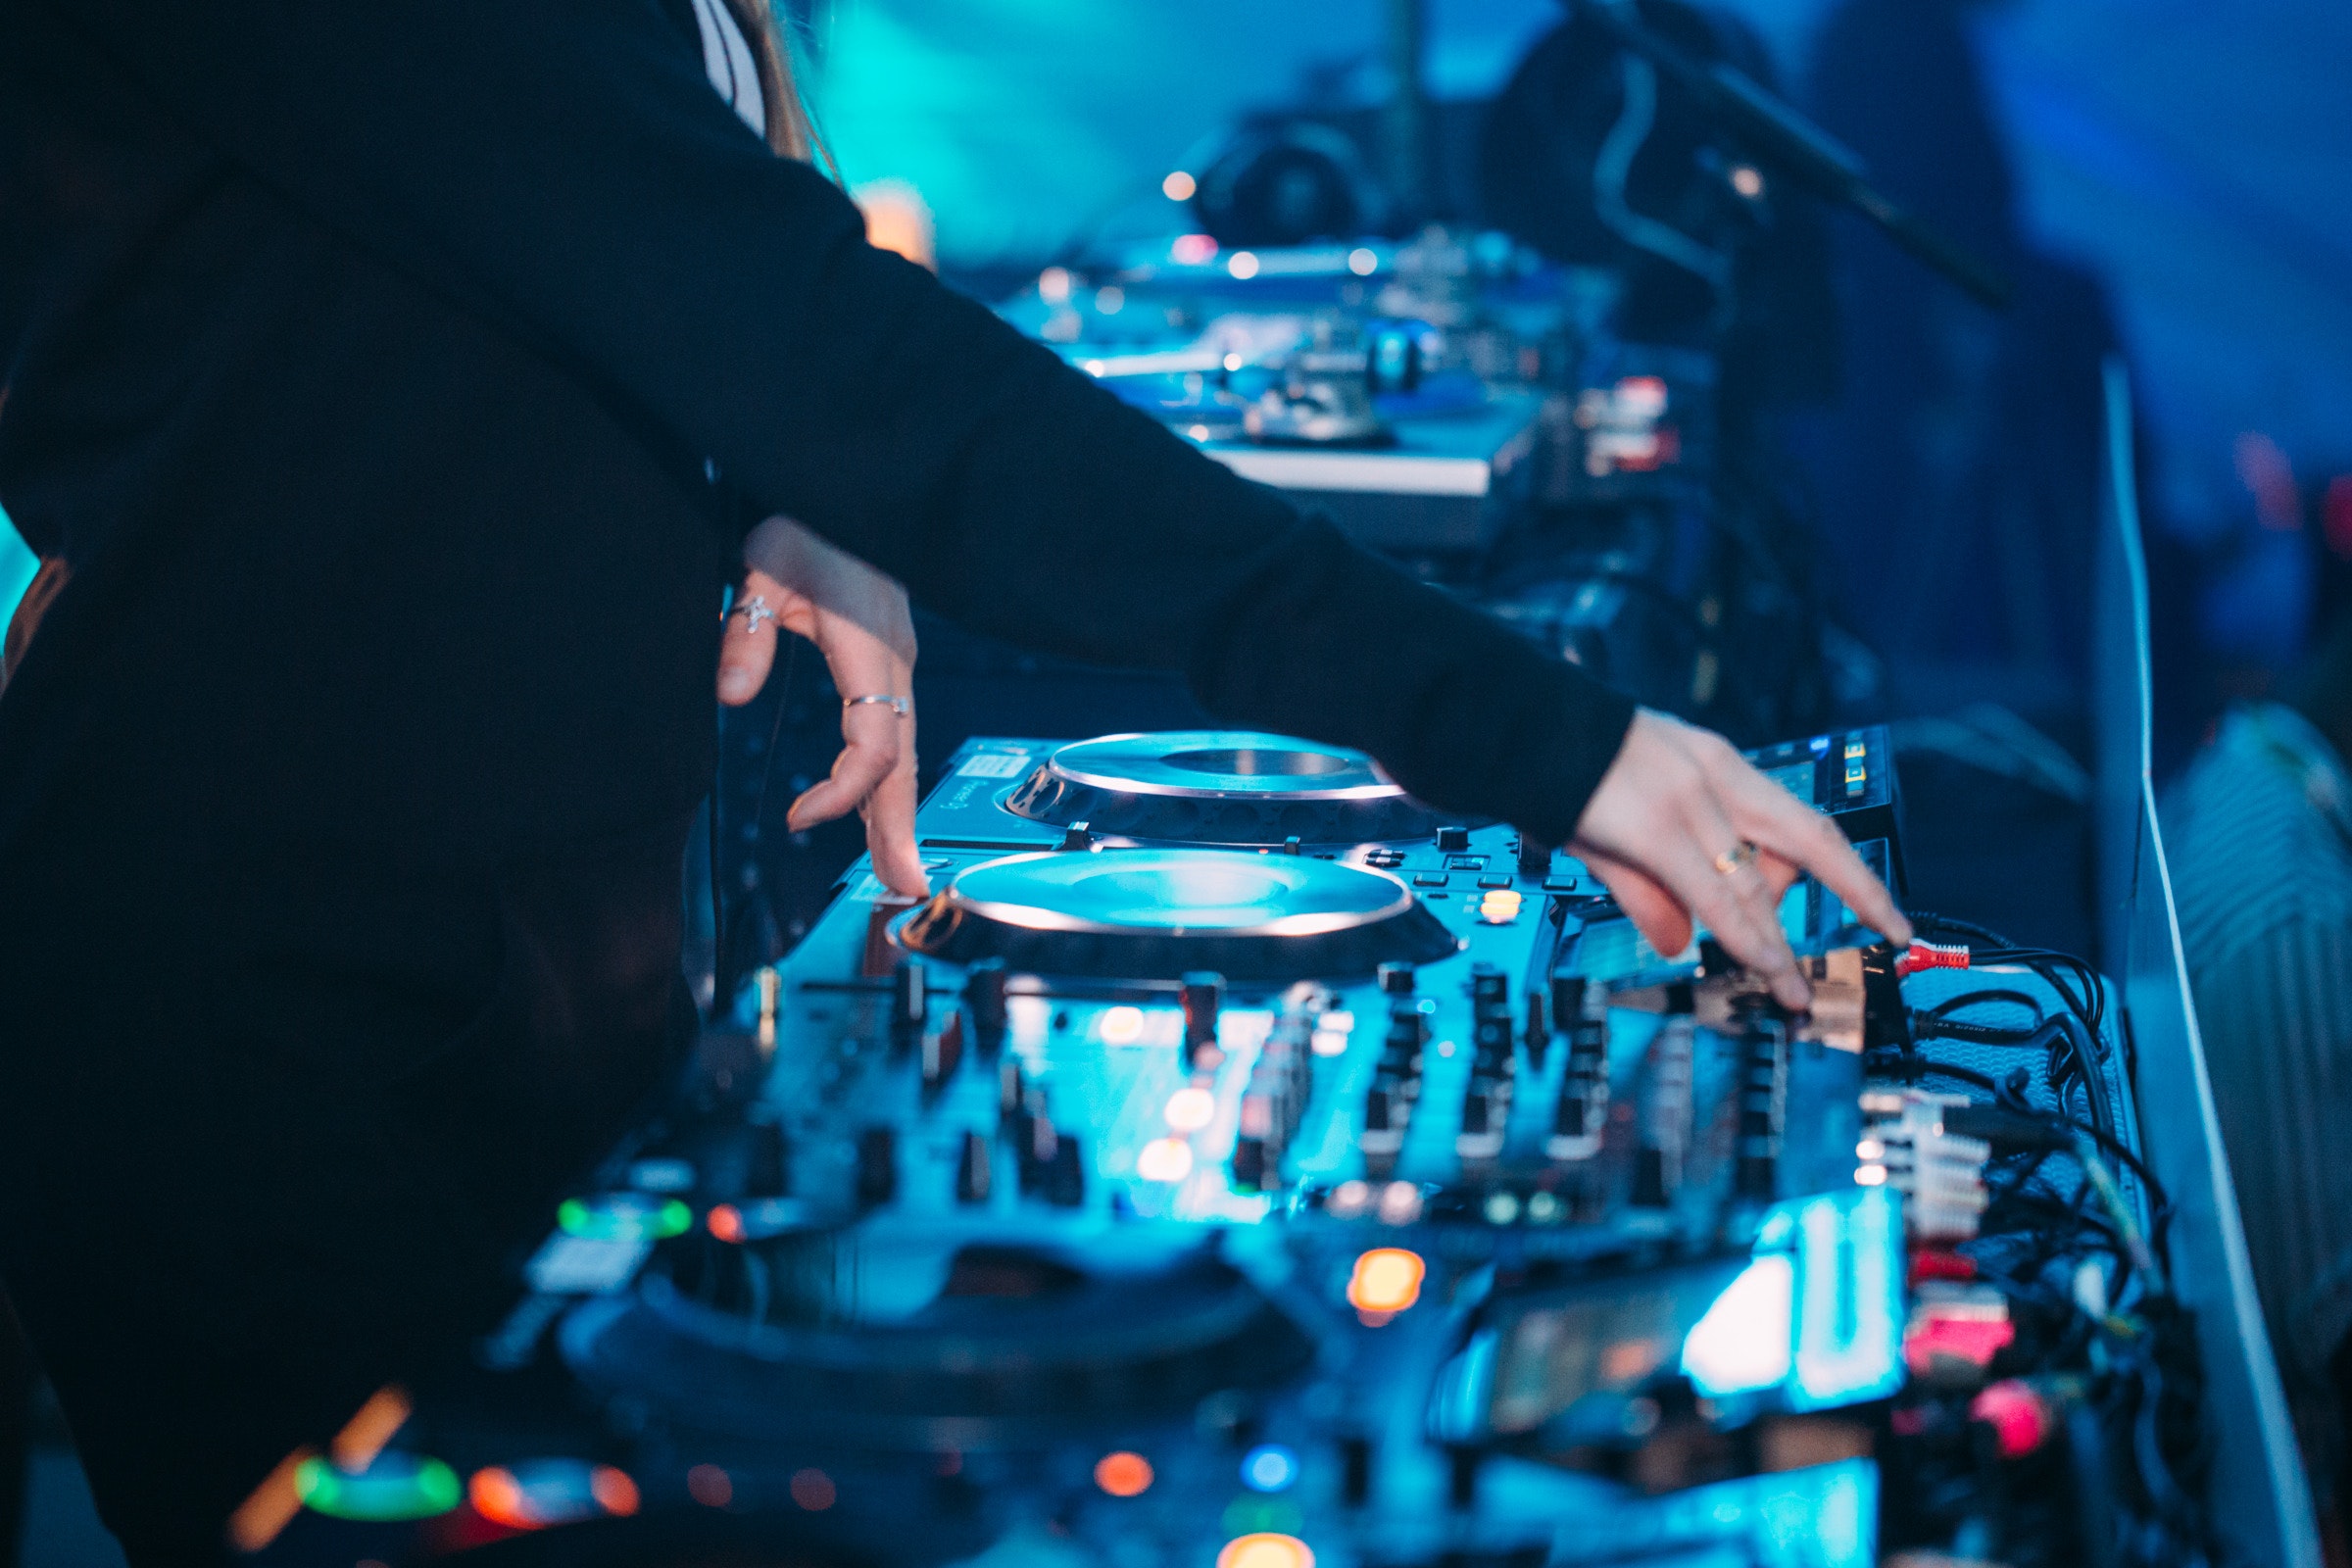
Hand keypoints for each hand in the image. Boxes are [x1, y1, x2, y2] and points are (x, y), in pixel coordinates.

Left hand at [718, 517, 927, 897]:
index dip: (843, 791)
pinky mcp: (887, 663)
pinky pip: (891, 733)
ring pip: (900, 752)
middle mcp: (895, 666)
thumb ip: (749, 629)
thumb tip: (731, 694)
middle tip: (903, 889)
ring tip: (894, 869)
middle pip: (902, 762)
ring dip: (896, 811)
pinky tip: (875, 810)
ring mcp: (896, 666)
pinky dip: (884, 779)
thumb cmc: (807, 521)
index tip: (796, 818)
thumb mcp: (766, 563)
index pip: (875, 744)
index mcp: (873, 650)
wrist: (847, 487)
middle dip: (901, 828)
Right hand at [1569, 708, 1912, 1009]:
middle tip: (1894, 932)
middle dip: (1860, 889)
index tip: (1873, 900)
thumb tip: (1678, 945)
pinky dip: (1747, 937)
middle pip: (1811, 837)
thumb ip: (1650, 890)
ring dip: (1779, 945)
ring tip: (1796, 991)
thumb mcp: (1617, 828)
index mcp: (1716, 764)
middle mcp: (1717, 776)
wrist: (1511, 727)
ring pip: (1757, 883)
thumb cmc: (1559, 773)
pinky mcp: (1658, 828)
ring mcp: (1691, 800)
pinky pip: (1717, 895)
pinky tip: (1768, 967)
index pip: (1795, 818)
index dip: (1840, 866)